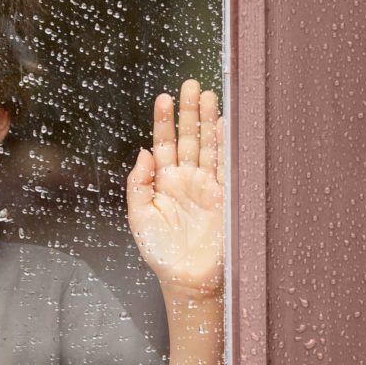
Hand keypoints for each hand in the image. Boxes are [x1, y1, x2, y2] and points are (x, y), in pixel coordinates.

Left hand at [126, 79, 224, 295]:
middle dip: (189, 112)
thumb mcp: (139, 217)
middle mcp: (187, 180)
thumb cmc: (161, 254)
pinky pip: (227, 166)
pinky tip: (226, 125)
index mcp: (163, 183)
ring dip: (209, 121)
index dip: (164, 122)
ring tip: (208, 95)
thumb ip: (138, 183)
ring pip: (209, 147)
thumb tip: (144, 152)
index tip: (164, 97)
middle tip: (190, 84)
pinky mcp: (226, 197)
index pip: (164, 144)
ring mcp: (208, 187)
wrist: (188, 280)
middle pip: (189, 138)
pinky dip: (227, 145)